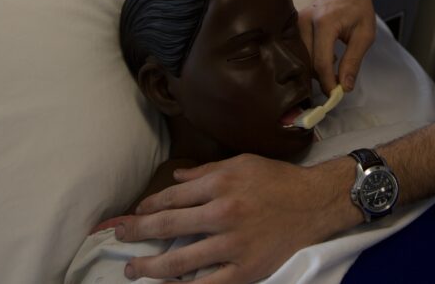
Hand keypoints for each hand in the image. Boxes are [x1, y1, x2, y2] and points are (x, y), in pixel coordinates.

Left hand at [115, 154, 356, 282]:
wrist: (315, 204)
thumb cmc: (278, 181)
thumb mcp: (243, 163)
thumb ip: (206, 171)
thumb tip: (176, 180)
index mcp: (221, 184)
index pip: (173, 197)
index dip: (149, 206)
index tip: (136, 213)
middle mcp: (223, 213)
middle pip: (168, 225)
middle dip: (137, 232)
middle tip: (119, 238)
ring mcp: (233, 245)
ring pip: (179, 261)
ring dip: (149, 266)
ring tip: (132, 269)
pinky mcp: (245, 270)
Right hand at [299, 0, 377, 94]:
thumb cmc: (360, 9)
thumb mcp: (364, 36)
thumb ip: (353, 61)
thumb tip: (344, 87)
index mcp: (324, 23)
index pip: (321, 62)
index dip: (328, 83)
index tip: (336, 96)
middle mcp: (305, 21)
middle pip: (308, 62)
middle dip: (322, 79)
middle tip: (338, 86)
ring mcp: (297, 22)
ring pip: (302, 58)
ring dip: (317, 70)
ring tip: (335, 69)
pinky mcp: (294, 24)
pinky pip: (300, 50)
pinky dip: (312, 60)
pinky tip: (327, 58)